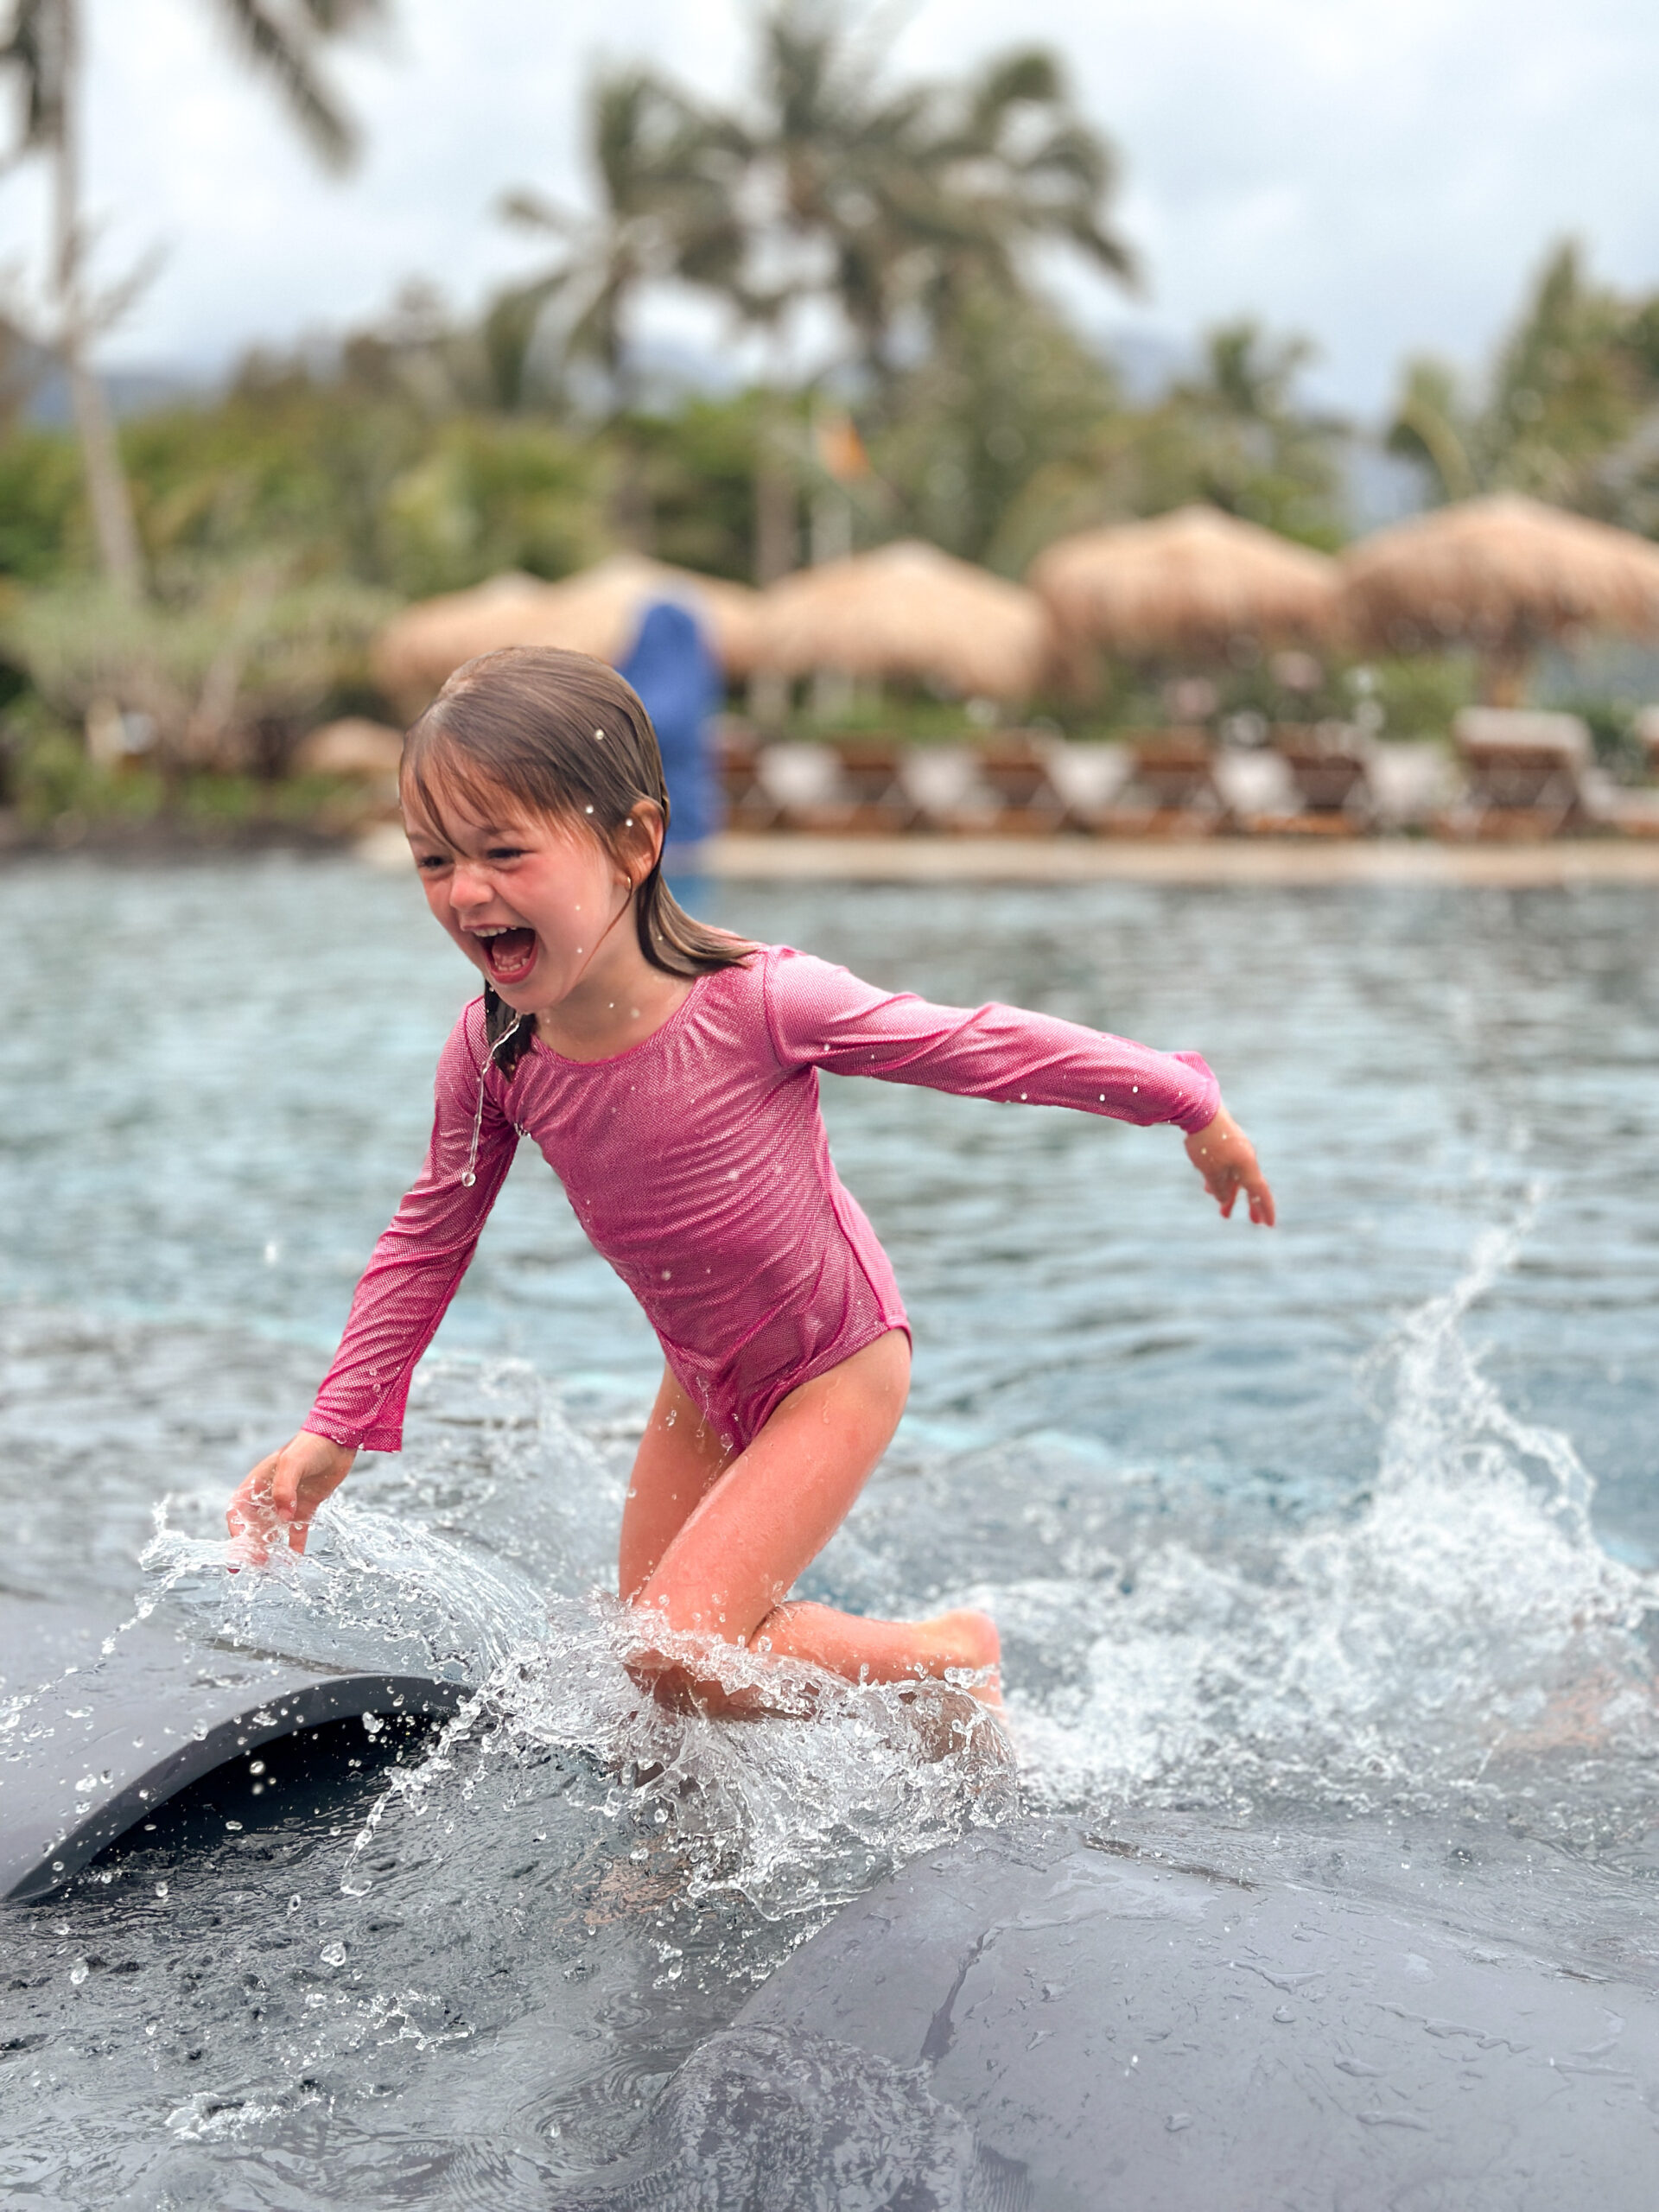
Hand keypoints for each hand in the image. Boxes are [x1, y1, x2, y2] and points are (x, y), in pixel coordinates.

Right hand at [226, 1432, 355, 1562]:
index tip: (241, 1546)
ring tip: (268, 1568)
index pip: (238, 1510)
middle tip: (253, 1565)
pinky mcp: (306, 1507)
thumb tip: (283, 1518)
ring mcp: (288, 1502)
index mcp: (258, 1483)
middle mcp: (269, 1495)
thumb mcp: (292, 1463)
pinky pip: (297, 1531)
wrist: (339, 1439)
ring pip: (273, 1531)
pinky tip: (294, 1561)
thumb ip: (284, 1489)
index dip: (236, 1529)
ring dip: (269, 1548)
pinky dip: (295, 1545)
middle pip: (253, 1525)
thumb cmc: (310, 1446)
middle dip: (250, 1545)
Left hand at [1184, 1105, 1275, 1225]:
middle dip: (1250, 1205)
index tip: (1269, 1224)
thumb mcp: (1211, 1171)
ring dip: (1230, 1195)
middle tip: (1253, 1222)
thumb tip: (1222, 1199)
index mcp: (1247, 1166)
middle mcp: (1245, 1158)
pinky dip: (1221, 1180)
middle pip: (1250, 1186)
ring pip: (1235, 1178)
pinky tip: (1210, 1188)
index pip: (1260, 1192)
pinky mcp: (1225, 1143)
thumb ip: (1219, 1187)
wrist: (1201, 1109)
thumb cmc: (1207, 1142)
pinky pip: (1226, 1167)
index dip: (1265, 1209)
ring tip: (1223, 1212)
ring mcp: (1236, 1150)